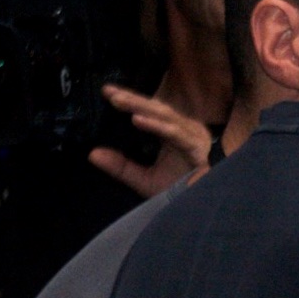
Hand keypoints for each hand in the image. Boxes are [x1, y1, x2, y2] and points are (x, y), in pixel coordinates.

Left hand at [88, 84, 212, 197]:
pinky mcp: (197, 147)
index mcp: (172, 134)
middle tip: (109, 92)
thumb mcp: (145, 180)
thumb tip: (93, 154)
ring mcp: (191, 136)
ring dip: (141, 106)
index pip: (149, 112)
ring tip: (119, 101)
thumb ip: (121, 167)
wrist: (206, 205)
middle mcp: (183, 130)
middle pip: (156, 109)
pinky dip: (156, 125)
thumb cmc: (182, 190)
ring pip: (164, 116)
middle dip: (132, 99)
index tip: (107, 92)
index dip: (130, 101)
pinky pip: (175, 133)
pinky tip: (138, 120)